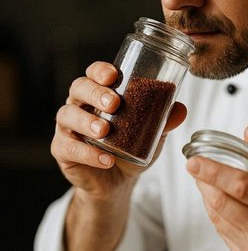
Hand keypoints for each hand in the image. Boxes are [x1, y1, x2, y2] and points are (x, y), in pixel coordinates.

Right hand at [51, 61, 186, 199]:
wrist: (119, 180)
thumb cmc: (131, 145)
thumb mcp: (151, 131)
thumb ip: (164, 119)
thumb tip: (181, 109)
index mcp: (100, 92)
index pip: (93, 72)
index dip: (100, 70)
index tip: (113, 75)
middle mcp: (81, 104)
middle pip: (79, 88)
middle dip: (95, 92)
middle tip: (114, 103)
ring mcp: (69, 127)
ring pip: (67, 115)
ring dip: (87, 121)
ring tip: (105, 131)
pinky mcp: (62, 150)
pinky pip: (67, 147)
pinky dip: (87, 152)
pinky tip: (105, 158)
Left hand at [187, 125, 247, 250]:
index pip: (242, 186)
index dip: (214, 172)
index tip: (196, 161)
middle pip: (223, 202)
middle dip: (203, 180)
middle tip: (194, 165)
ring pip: (217, 216)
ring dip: (205, 194)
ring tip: (203, 177)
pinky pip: (220, 230)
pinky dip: (214, 209)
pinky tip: (215, 196)